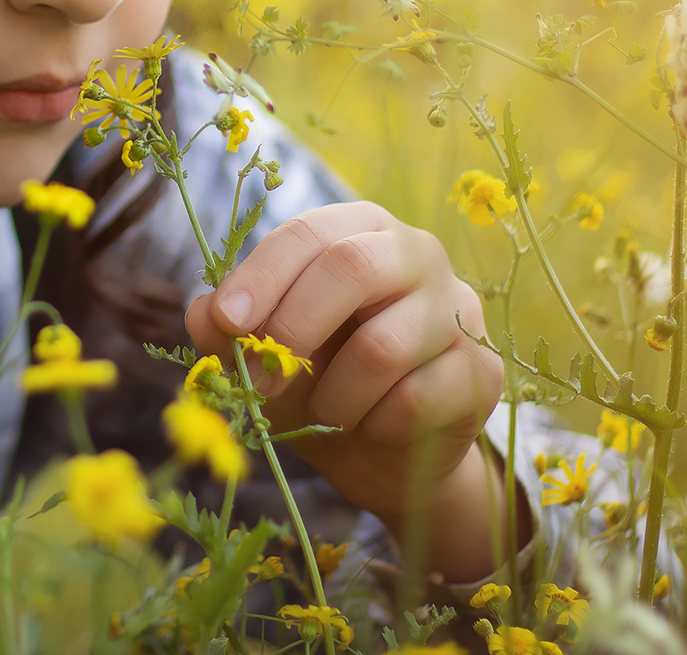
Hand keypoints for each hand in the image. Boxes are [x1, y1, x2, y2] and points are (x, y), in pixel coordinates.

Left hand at [185, 201, 510, 578]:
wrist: (381, 455)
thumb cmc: (315, 381)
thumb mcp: (260, 354)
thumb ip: (225, 327)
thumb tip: (204, 313)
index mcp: (360, 229)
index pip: (308, 234)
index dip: (261, 276)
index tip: (226, 321)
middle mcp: (417, 253)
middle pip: (351, 266)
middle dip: (292, 328)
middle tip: (261, 382)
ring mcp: (459, 309)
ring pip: (383, 345)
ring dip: (334, 394)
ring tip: (326, 410)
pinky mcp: (482, 371)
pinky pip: (416, 399)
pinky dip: (375, 424)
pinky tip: (374, 426)